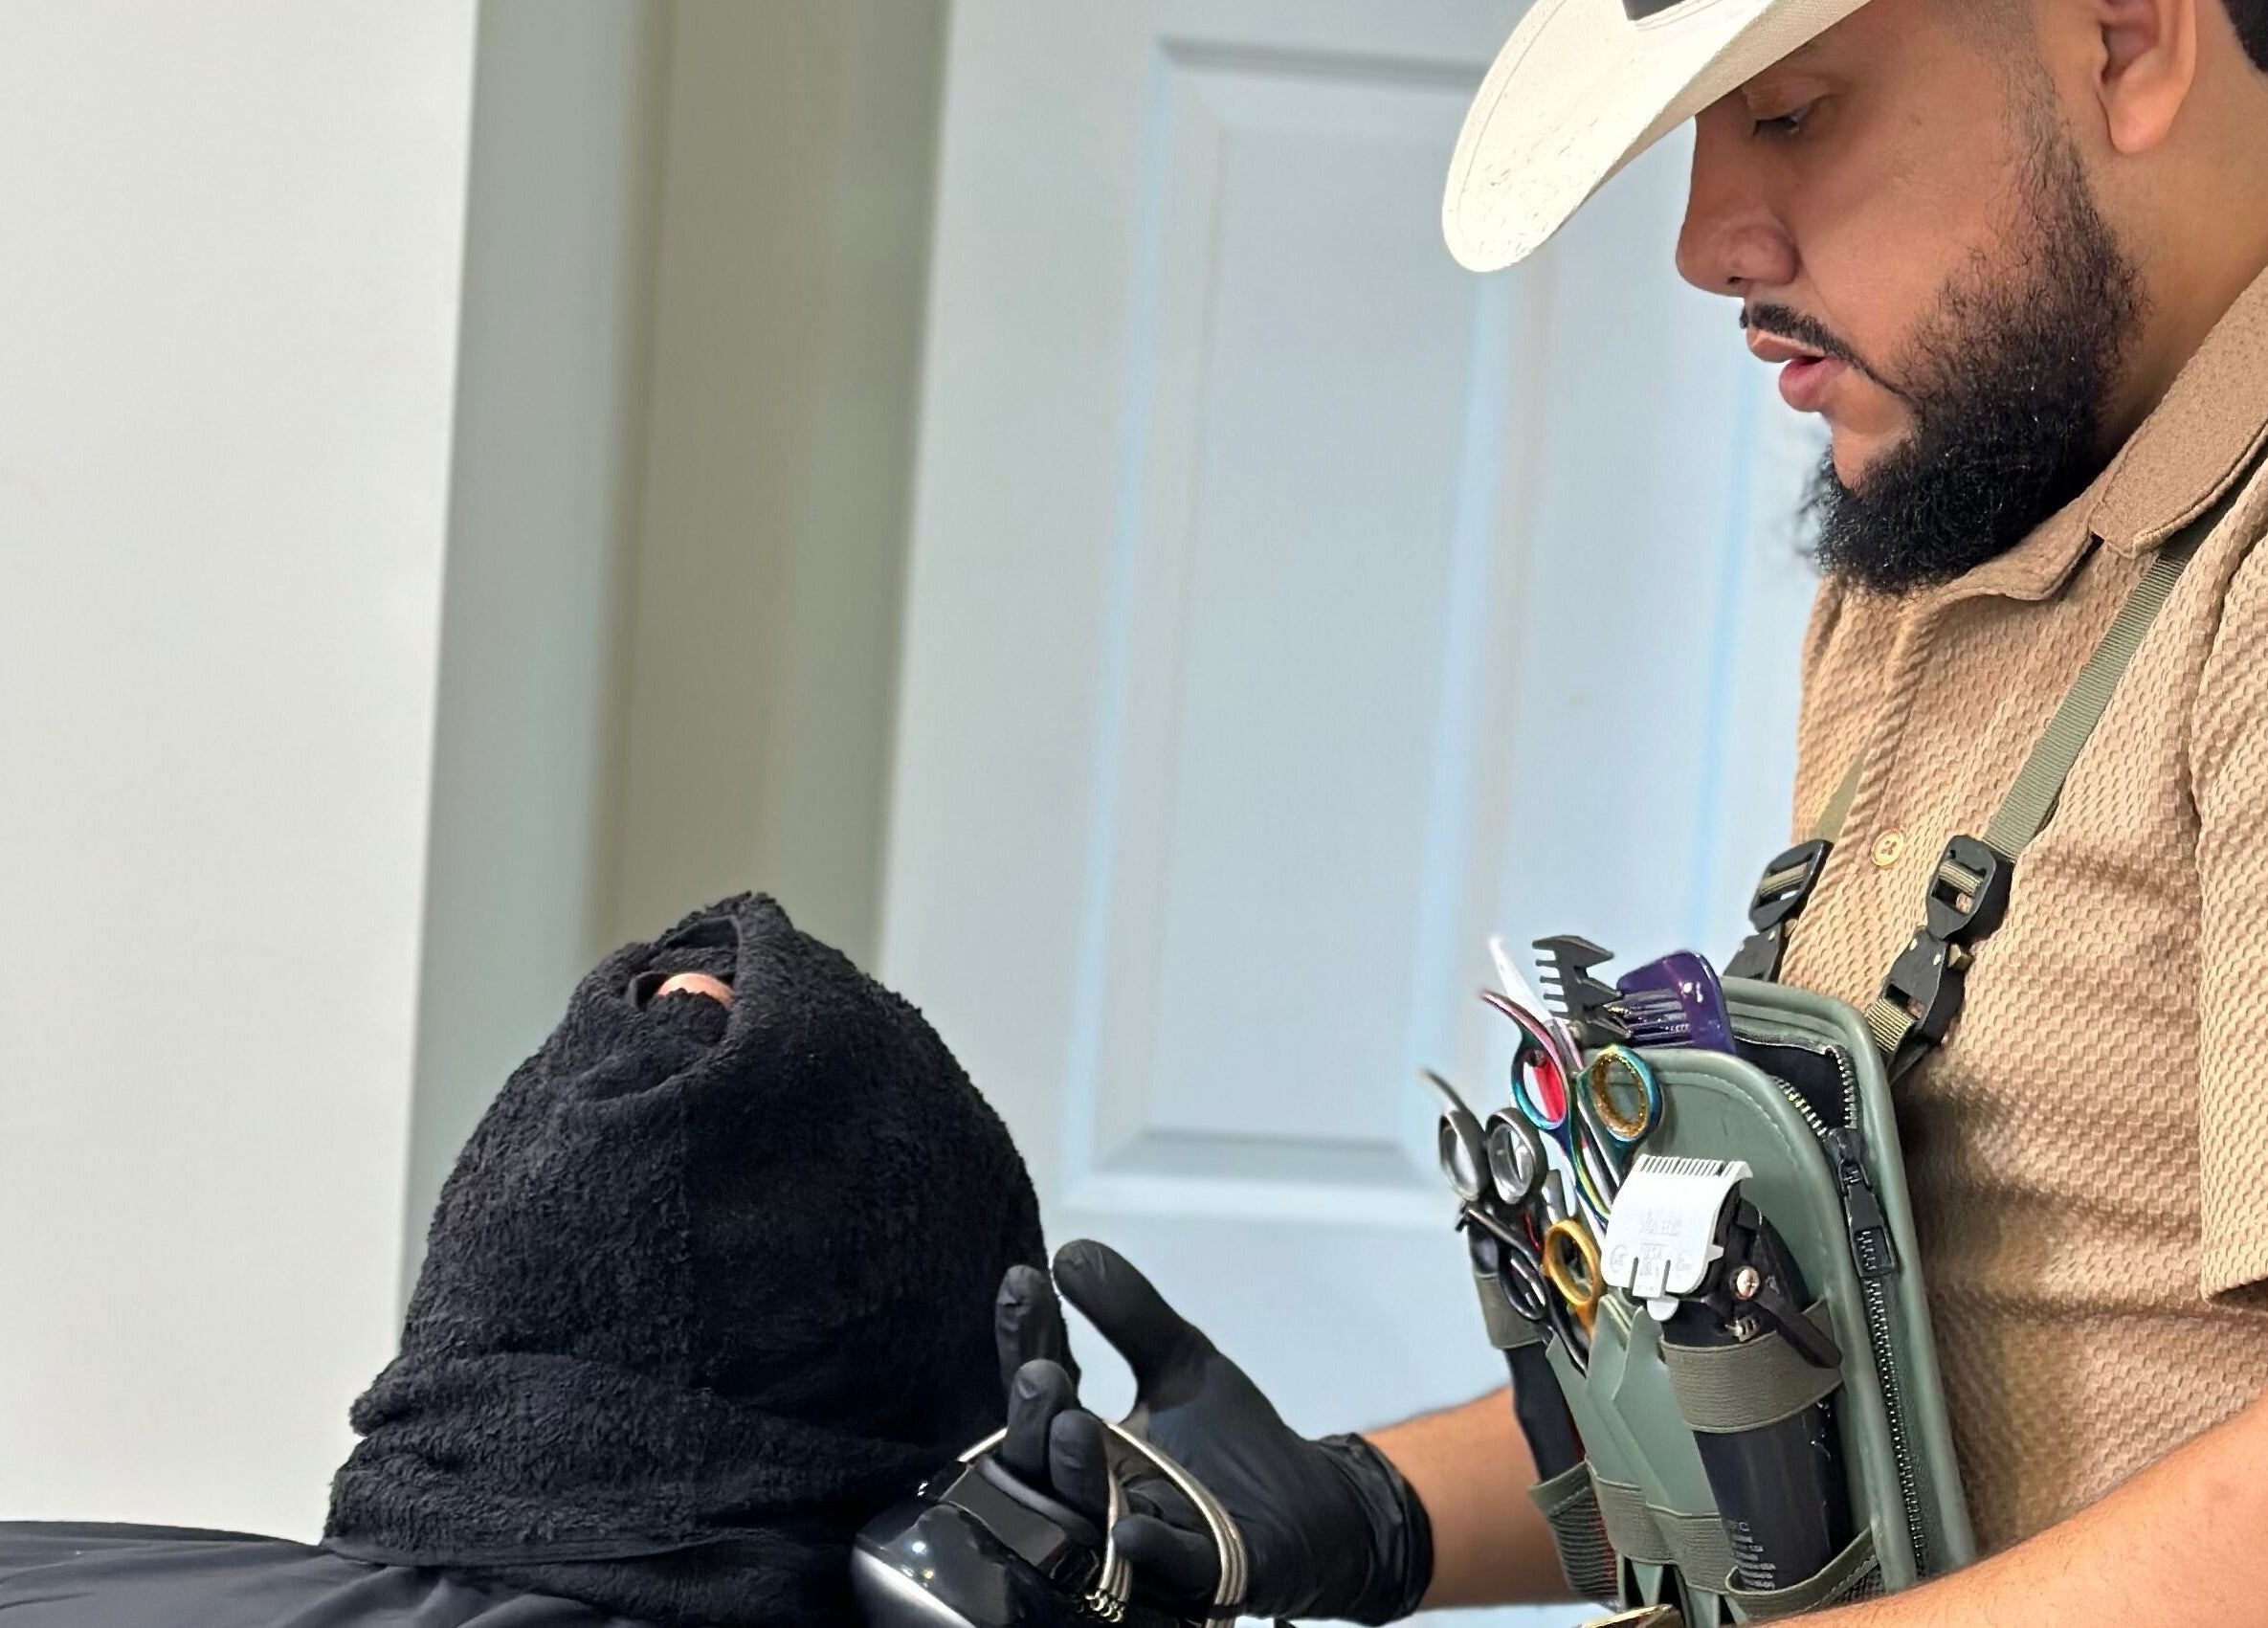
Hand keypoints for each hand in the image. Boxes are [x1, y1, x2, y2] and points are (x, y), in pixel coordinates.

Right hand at [994, 1240, 1432, 1623]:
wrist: (1314, 1508)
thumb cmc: (1232, 1444)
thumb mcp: (1182, 1361)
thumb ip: (1130, 1312)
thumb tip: (1071, 1250)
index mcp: (1086, 1442)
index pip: (1040, 1388)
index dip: (1025, 1338)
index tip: (1023, 1280)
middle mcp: (1096, 1495)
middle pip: (1040, 1464)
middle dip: (1033, 1419)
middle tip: (1039, 1373)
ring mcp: (1141, 1539)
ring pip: (1088, 1518)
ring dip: (1076, 1474)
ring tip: (1072, 1424)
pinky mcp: (1203, 1575)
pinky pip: (1167, 1568)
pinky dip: (1149, 1548)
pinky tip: (1131, 1527)